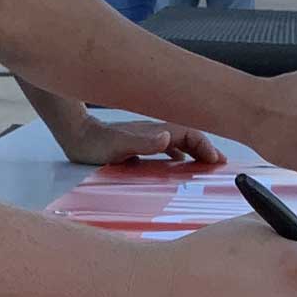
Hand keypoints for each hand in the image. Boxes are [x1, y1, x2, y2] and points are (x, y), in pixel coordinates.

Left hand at [53, 115, 226, 166]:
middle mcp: (154, 132)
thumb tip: (168, 138)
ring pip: (179, 142)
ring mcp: (147, 137)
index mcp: (154, 131)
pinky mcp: (139, 144)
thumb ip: (142, 142)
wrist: (75, 136)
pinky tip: (180, 165)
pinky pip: (166, 148)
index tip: (216, 161)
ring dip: (194, 152)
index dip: (205, 146)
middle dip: (206, 148)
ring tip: (207, 165)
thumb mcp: (117, 145)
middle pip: (188, 137)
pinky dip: (179, 155)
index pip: (189, 134)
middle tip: (220, 164)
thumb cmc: (93, 142)